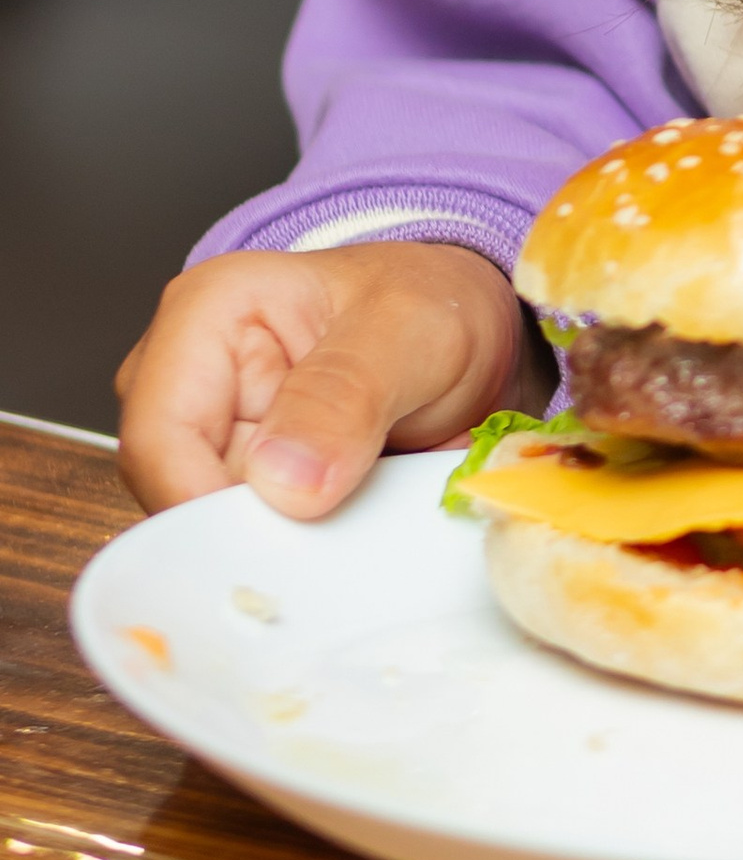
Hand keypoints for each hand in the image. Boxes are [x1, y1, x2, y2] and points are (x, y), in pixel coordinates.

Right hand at [116, 242, 541, 518]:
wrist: (466, 327)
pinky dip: (293, 557)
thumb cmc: (427, 302)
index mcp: (204, 315)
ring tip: (351, 533)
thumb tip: (282, 478)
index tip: (277, 546)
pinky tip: (342, 544)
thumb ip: (346, 392)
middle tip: (328, 551)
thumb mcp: (411, 328)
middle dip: (245, 539)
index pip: (159, 440)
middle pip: (172, 498)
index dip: (204, 508)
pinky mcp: (238, 488)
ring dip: (277, 551)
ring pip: (205, 536)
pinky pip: (245, 547)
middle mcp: (185, 381)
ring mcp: (207, 441)